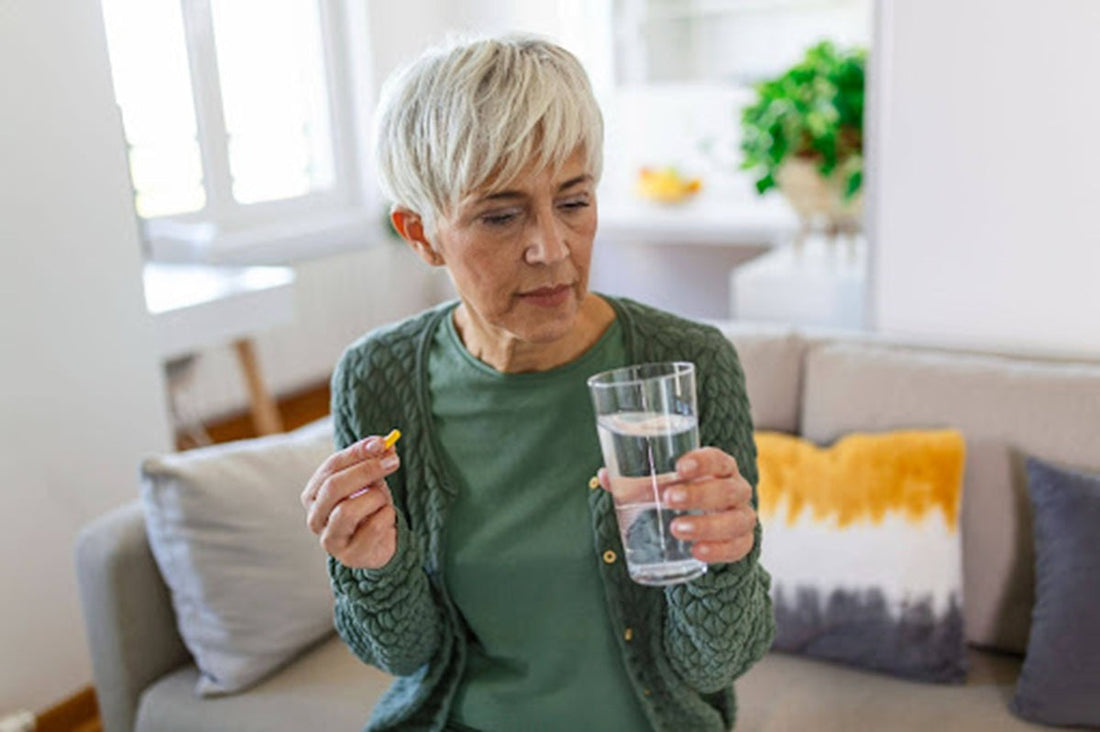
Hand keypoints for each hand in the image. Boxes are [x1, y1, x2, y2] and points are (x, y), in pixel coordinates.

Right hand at [300, 435, 401, 569]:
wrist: (379, 543)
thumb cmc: (369, 507)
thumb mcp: (371, 480)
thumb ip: (374, 460)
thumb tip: (387, 446)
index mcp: (314, 493)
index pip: (331, 466)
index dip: (357, 452)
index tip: (383, 442)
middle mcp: (315, 517)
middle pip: (334, 487)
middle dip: (366, 470)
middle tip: (393, 462)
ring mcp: (329, 539)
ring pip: (348, 510)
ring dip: (376, 498)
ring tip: (383, 501)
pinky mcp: (349, 556)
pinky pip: (371, 529)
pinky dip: (386, 517)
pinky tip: (386, 519)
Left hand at [599, 447, 755, 564]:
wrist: (706, 528)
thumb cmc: (682, 495)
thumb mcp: (661, 486)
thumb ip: (634, 481)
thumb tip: (605, 476)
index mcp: (719, 468)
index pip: (719, 459)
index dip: (703, 461)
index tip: (680, 466)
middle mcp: (736, 490)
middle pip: (727, 489)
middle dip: (698, 494)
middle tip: (668, 499)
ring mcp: (741, 517)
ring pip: (735, 520)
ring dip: (706, 524)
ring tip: (677, 528)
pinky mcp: (742, 543)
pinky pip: (737, 548)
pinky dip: (718, 551)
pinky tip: (697, 551)